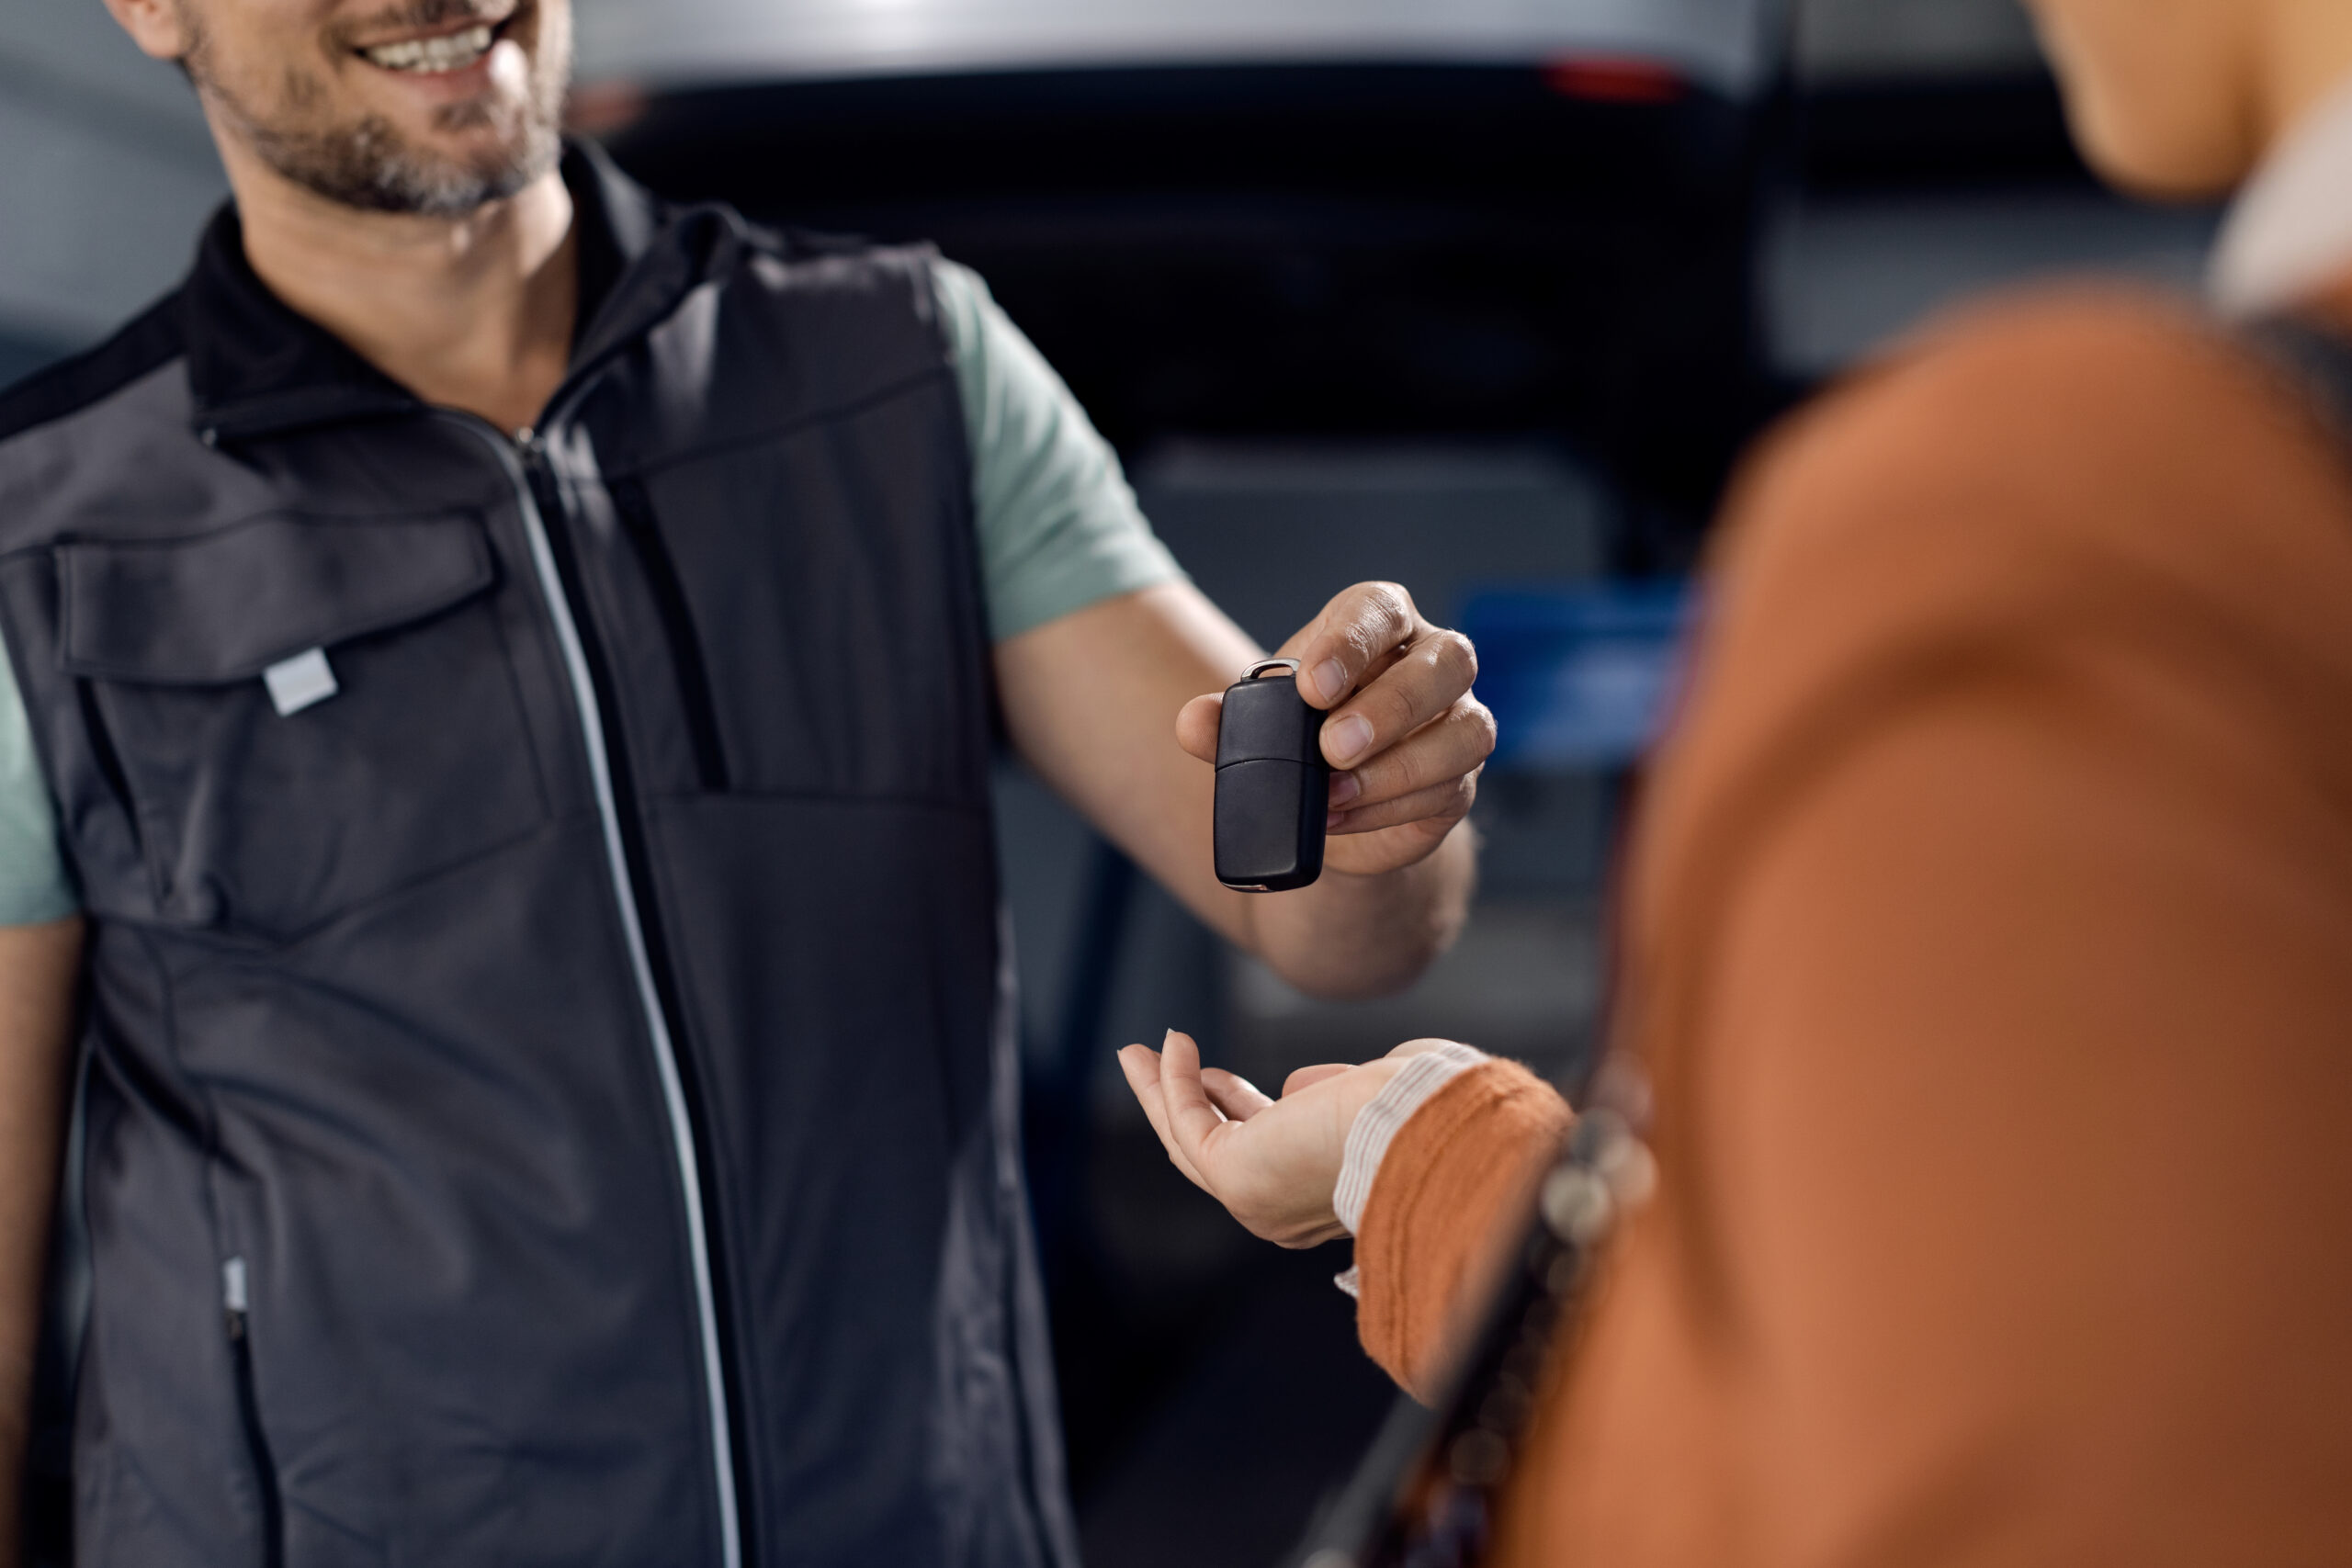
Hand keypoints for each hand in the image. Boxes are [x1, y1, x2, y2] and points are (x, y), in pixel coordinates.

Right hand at [1116, 1030, 1456, 1247]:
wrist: (1419, 1124)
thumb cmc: (1416, 1108)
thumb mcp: (1366, 1096)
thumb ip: (1327, 1095)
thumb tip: (1294, 1088)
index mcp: (1320, 1193)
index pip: (1263, 1153)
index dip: (1233, 1107)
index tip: (1217, 1075)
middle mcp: (1281, 1209)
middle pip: (1213, 1152)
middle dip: (1181, 1103)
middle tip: (1157, 1063)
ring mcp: (1253, 1199)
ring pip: (1188, 1142)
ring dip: (1158, 1092)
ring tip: (1134, 1053)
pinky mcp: (1232, 1176)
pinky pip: (1188, 1124)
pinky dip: (1171, 1083)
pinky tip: (1170, 1045)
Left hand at [1177, 583, 1493, 877]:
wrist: (1332, 802)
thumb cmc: (1301, 734)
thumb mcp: (1258, 722)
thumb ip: (1226, 719)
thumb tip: (1193, 722)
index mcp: (1380, 623)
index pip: (1380, 609)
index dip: (1351, 643)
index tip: (1311, 687)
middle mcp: (1434, 661)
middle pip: (1449, 660)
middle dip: (1391, 706)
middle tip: (1332, 747)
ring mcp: (1459, 720)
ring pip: (1468, 731)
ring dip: (1400, 767)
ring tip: (1335, 791)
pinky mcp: (1461, 780)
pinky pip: (1448, 789)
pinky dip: (1391, 807)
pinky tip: (1344, 815)